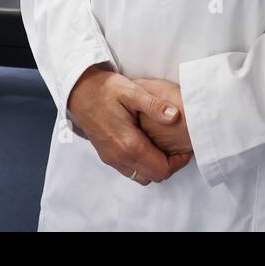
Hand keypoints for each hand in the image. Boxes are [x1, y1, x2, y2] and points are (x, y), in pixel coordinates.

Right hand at [67, 65, 191, 185]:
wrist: (79, 91)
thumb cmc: (106, 89)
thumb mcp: (132, 91)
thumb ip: (154, 105)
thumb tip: (175, 116)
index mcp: (129, 144)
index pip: (161, 169)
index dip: (178, 162)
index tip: (185, 149)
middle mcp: (119, 157)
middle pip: (153, 176)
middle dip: (169, 165)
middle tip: (177, 148)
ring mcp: (111, 158)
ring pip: (141, 176)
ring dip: (155, 167)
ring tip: (163, 147)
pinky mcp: (106, 155)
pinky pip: (129, 170)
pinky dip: (142, 164)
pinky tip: (147, 145)